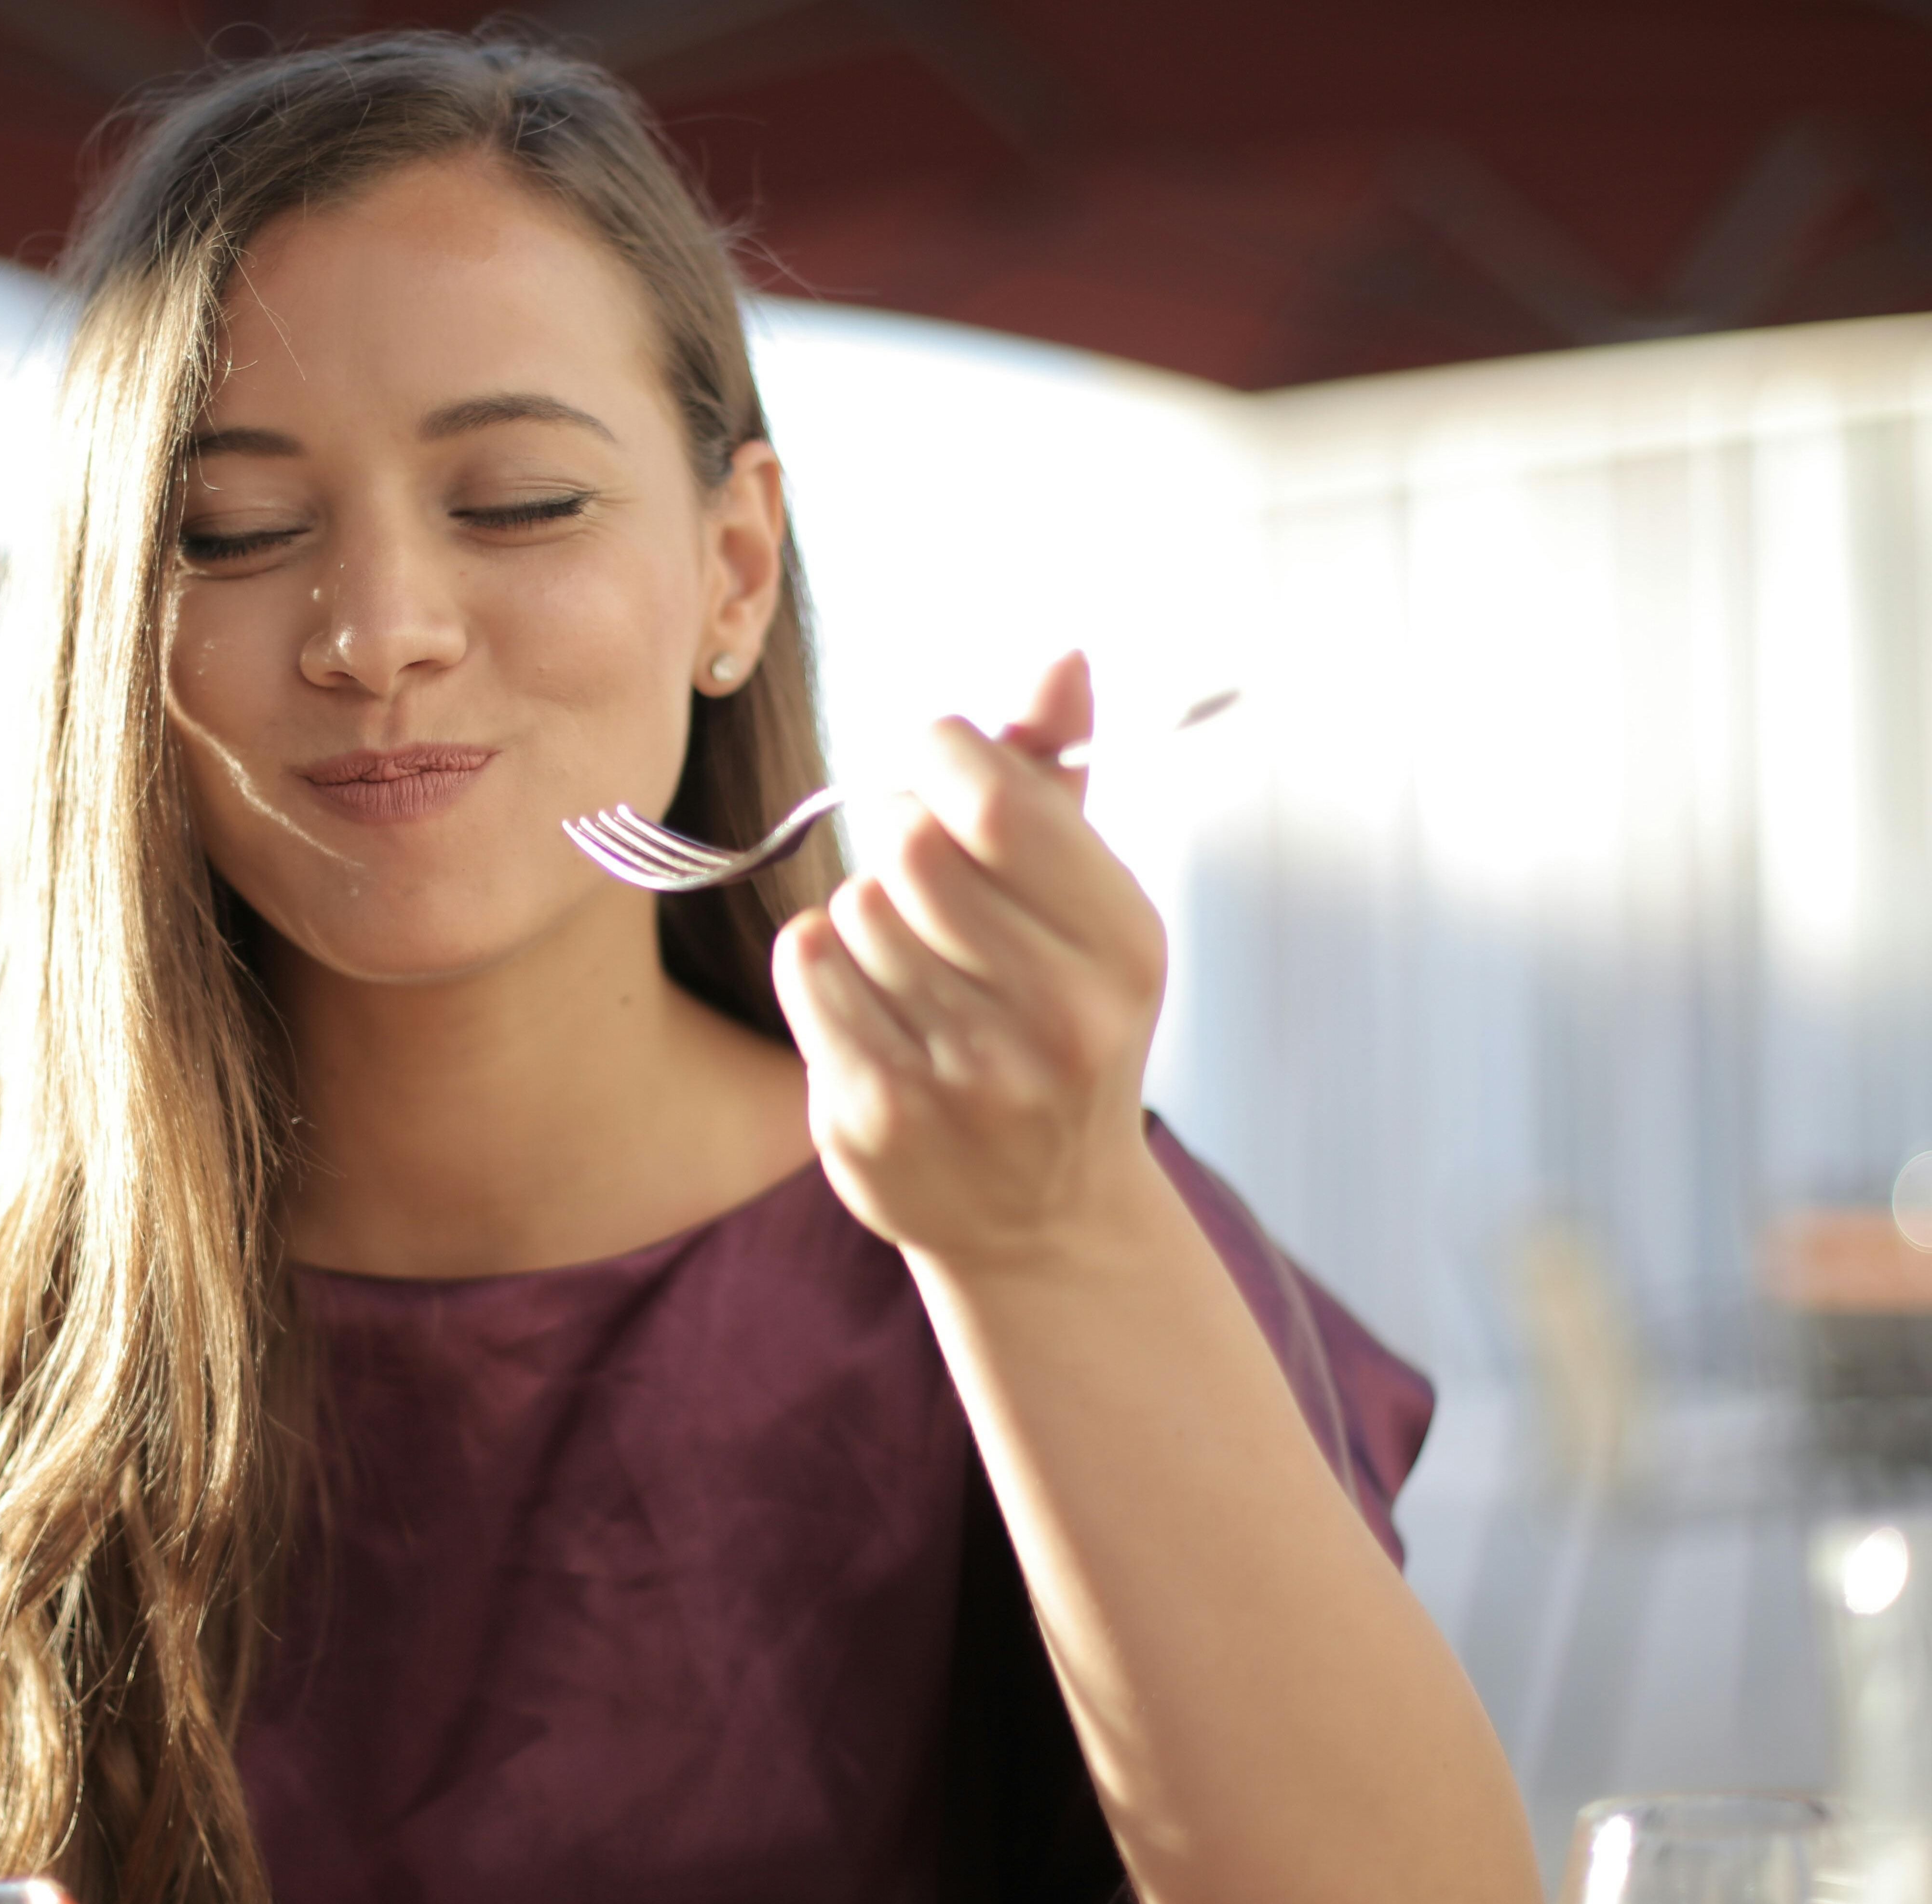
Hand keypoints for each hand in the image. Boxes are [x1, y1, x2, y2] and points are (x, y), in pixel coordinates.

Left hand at [772, 651, 1169, 1273]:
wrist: (1044, 1218)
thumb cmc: (1058, 1024)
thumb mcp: (1086, 905)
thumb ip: (1058, 779)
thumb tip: (1061, 658)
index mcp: (1122, 946)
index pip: (995, 800)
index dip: (941, 752)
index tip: (934, 759)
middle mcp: (1057, 1017)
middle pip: (910, 847)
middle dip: (901, 839)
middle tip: (921, 876)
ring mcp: (966, 1076)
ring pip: (854, 906)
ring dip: (866, 915)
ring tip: (915, 967)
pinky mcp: (878, 1116)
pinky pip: (809, 965)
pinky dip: (822, 966)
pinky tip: (871, 1005)